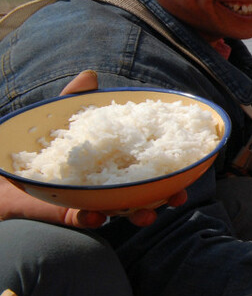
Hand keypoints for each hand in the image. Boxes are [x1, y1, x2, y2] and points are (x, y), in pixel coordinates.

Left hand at [0, 71, 185, 228]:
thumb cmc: (31, 142)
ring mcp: (88, 200)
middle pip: (143, 193)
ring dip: (137, 214)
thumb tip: (91, 75)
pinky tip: (93, 216)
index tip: (187, 174)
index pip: (147, 167)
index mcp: (111, 161)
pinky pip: (82, 220)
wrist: (0, 169)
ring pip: (120, 211)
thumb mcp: (56, 117)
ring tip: (146, 214)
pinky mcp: (66, 214)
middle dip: (165, 198)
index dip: (170, 173)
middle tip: (177, 198)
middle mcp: (105, 183)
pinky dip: (90, 219)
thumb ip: (74, 99)